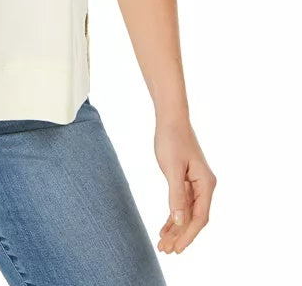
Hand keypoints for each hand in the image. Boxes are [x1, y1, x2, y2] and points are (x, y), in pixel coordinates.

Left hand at [153, 114, 215, 253]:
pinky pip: (182, 204)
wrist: (170, 118)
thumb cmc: (172, 139)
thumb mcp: (172, 168)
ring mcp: (196, 184)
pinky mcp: (186, 180)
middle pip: (194, 218)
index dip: (188, 235)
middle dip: (180, 236)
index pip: (200, 217)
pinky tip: (165, 228)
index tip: (177, 249)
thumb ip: (176, 195)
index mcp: (206, 184)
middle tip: (165, 250)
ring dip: (176, 229)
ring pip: (187, 213)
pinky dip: (173, 216)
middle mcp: (205, 186)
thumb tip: (180, 221)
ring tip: (163, 245)